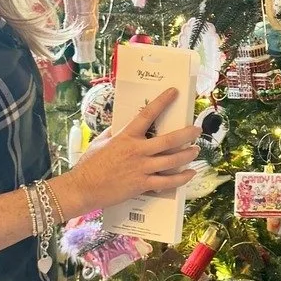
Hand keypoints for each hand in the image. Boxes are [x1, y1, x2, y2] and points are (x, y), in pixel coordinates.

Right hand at [60, 89, 200, 216]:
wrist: (83, 188)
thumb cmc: (89, 165)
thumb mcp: (100, 142)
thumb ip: (114, 133)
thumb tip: (122, 125)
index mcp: (126, 136)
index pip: (147, 114)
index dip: (162, 101)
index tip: (174, 92)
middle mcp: (137, 150)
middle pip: (169, 140)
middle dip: (187, 134)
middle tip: (197, 130)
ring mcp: (141, 168)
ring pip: (172, 161)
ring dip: (188, 155)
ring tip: (196, 150)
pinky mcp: (142, 184)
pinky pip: (167, 182)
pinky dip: (181, 178)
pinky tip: (190, 174)